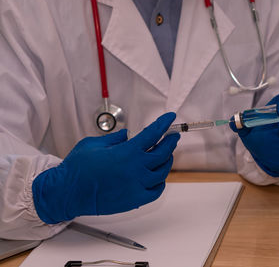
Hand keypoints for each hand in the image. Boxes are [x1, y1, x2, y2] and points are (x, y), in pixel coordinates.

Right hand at [32, 113, 179, 223]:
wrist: (67, 193)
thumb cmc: (77, 169)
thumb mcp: (94, 144)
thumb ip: (114, 138)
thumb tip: (127, 135)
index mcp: (127, 152)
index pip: (153, 134)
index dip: (163, 124)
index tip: (170, 117)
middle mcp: (136, 168)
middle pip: (163, 153)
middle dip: (170, 142)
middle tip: (172, 136)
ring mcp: (137, 185)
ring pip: (162, 172)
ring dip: (167, 161)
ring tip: (166, 155)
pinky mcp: (135, 199)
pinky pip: (156, 190)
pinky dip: (160, 182)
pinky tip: (158, 177)